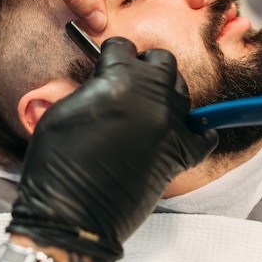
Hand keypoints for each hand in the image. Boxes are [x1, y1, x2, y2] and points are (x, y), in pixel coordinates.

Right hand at [7, 37, 217, 261]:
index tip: (108, 63)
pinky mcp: (181, 153)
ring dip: (166, 92)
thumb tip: (106, 81)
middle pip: (162, 61)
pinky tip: (180, 131)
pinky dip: (197, 130)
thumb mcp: (62, 111)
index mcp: (118, 78)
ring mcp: (170, 124)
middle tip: (130, 81)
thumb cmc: (57, 165)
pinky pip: (205, 133)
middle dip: (145, 65)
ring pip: (182, 89)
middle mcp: (151, 95)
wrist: (72, 214)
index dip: (112, 55)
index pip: (124, 47)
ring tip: (148, 106)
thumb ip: (91, 87)